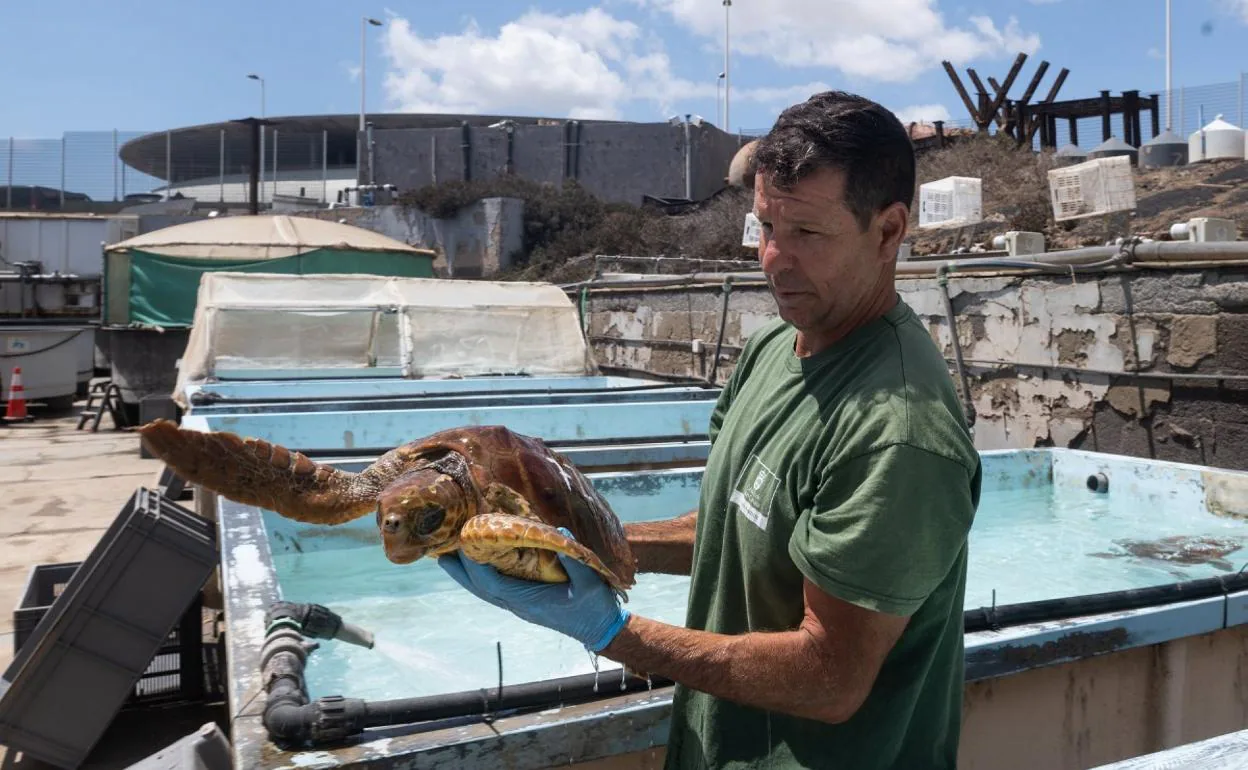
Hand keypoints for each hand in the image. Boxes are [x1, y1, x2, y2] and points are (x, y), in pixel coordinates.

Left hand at [438, 528, 629, 652]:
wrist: (600, 630)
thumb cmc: (594, 607)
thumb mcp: (589, 582)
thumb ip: (575, 560)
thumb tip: (561, 532)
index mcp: (528, 600)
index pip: (492, 582)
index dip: (475, 565)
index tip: (463, 543)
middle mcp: (518, 604)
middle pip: (480, 588)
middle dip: (460, 570)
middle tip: (440, 551)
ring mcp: (519, 605)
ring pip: (484, 591)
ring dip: (466, 575)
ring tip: (448, 557)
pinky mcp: (524, 603)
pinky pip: (495, 590)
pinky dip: (481, 578)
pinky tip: (476, 566)